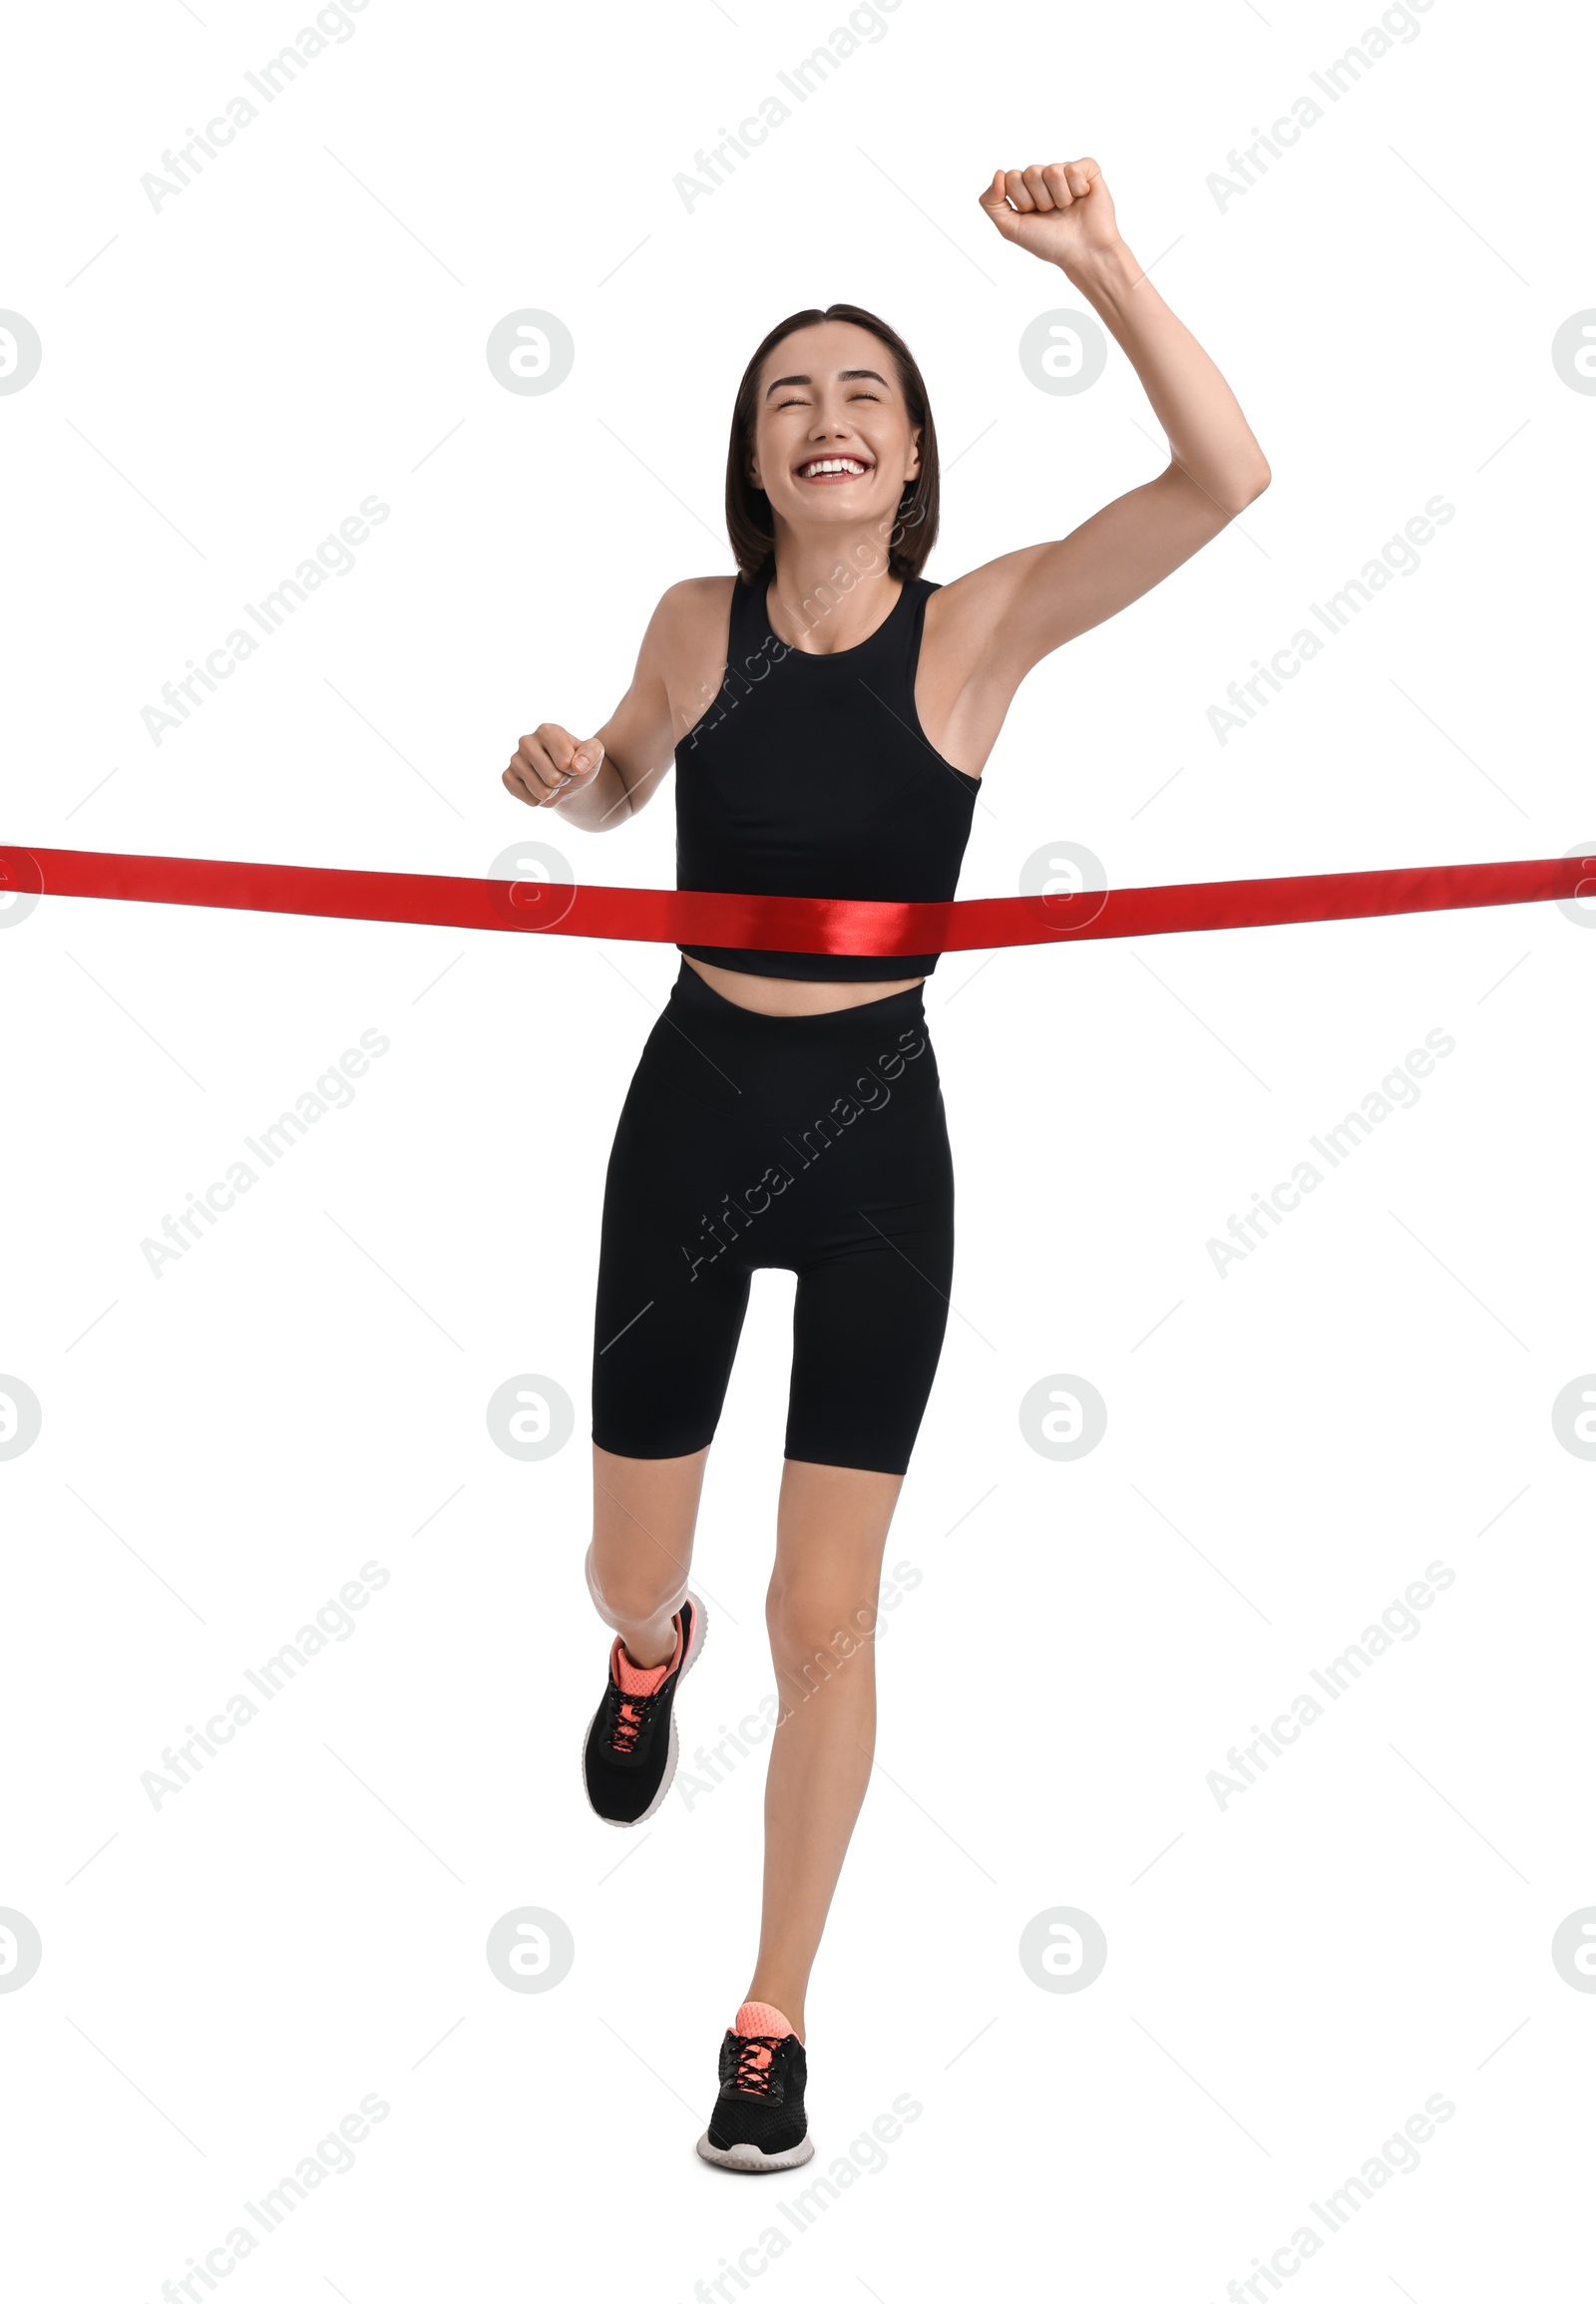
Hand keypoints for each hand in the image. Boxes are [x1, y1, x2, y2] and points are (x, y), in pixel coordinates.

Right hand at [503, 724, 604, 808]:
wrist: (567, 779)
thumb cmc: (580, 762)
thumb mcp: (595, 753)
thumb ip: (592, 753)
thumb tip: (577, 766)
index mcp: (547, 731)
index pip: (565, 762)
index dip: (574, 769)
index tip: (572, 764)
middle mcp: (526, 741)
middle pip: (552, 778)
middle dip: (562, 782)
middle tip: (561, 775)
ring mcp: (514, 759)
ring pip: (541, 792)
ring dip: (551, 793)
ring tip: (551, 782)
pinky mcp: (507, 777)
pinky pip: (528, 799)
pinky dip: (539, 800)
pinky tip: (539, 788)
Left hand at [977, 160, 1119, 271]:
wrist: (1083, 253)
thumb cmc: (1049, 242)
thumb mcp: (1011, 228)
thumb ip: (991, 203)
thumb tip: (998, 173)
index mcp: (1027, 188)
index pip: (1011, 177)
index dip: (1022, 201)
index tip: (1033, 215)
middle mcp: (1045, 177)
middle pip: (1030, 173)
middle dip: (1040, 200)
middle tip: (1052, 213)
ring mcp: (1065, 171)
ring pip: (1051, 171)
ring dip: (1059, 198)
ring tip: (1067, 209)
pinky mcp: (1087, 169)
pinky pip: (1073, 169)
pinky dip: (1077, 190)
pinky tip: (1082, 199)